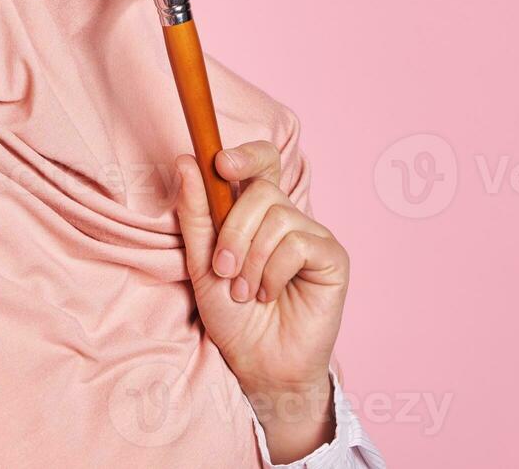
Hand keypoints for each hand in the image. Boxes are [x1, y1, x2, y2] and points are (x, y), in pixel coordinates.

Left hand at [174, 142, 349, 462]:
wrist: (255, 362)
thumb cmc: (229, 313)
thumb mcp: (200, 259)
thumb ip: (195, 212)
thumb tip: (186, 159)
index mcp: (255, 211)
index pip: (260, 163)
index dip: (245, 155)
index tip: (219, 163)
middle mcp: (286, 216)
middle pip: (262, 191)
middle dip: (234, 231)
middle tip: (222, 269)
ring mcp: (311, 235)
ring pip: (278, 218)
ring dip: (251, 260)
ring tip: (244, 292)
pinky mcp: (332, 258)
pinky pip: (298, 244)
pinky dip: (274, 272)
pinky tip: (270, 294)